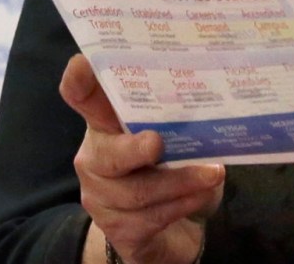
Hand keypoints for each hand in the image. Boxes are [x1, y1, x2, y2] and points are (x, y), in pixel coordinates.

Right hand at [59, 54, 222, 263]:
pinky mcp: (119, 229)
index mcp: (105, 124)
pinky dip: (183, 204)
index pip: (85, 99)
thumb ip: (177, 113)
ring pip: (138, 192)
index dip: (80, 83)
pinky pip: (151, 218)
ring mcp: (102, 197)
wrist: (167, 225)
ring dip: (181, 181)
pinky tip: (202, 195)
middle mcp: (95, 159)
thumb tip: (214, 86)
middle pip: (108, 154)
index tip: (81, 64)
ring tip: (214, 174)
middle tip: (158, 143)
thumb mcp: (174, 134)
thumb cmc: (170, 165)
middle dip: (134, 149)